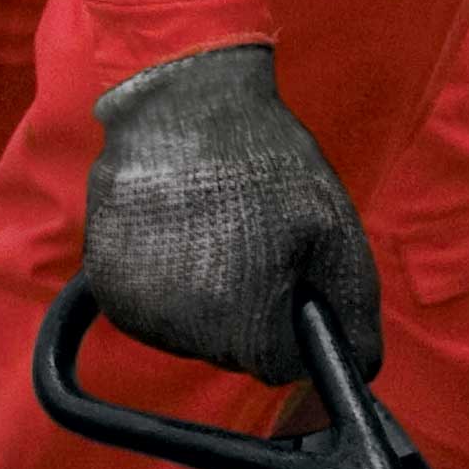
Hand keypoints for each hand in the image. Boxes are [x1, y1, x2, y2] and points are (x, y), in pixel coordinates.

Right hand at [84, 44, 383, 385]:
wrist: (184, 102)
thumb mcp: (336, 231)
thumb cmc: (267, 162)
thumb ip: (354, 311)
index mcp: (244, 328)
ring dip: (206, 296)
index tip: (291, 273)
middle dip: (251, 309)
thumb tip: (361, 367)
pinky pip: (151, 307)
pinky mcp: (106, 284)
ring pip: (190, 331)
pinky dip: (166, 281)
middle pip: (233, 352)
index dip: (295, 321)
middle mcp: (182, 332)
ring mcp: (137, 308)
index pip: (282, 365)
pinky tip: (179, 230)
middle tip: (252, 241)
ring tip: (214, 228)